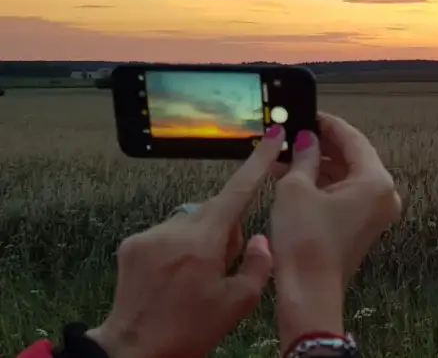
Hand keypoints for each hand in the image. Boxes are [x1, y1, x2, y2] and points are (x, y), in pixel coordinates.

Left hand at [87, 126, 283, 357]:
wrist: (133, 350)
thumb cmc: (190, 331)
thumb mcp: (239, 303)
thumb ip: (257, 263)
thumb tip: (258, 238)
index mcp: (205, 242)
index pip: (238, 190)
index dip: (258, 162)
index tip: (271, 136)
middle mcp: (176, 230)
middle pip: (215, 211)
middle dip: (226, 231)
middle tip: (223, 269)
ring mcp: (150, 235)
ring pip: (191, 223)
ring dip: (201, 240)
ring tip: (195, 278)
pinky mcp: (132, 244)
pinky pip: (167, 234)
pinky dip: (177, 248)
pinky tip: (173, 278)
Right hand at [270, 112, 401, 351]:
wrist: (309, 293)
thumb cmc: (305, 242)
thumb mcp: (296, 189)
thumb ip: (304, 157)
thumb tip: (306, 140)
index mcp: (376, 181)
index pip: (353, 139)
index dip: (328, 124)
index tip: (308, 113)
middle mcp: (384, 194)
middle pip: (353, 157)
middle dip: (321, 145)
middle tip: (295, 133)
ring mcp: (376, 212)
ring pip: (347, 176)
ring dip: (318, 165)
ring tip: (287, 154)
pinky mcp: (363, 225)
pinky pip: (345, 194)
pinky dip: (323, 184)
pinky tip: (294, 176)